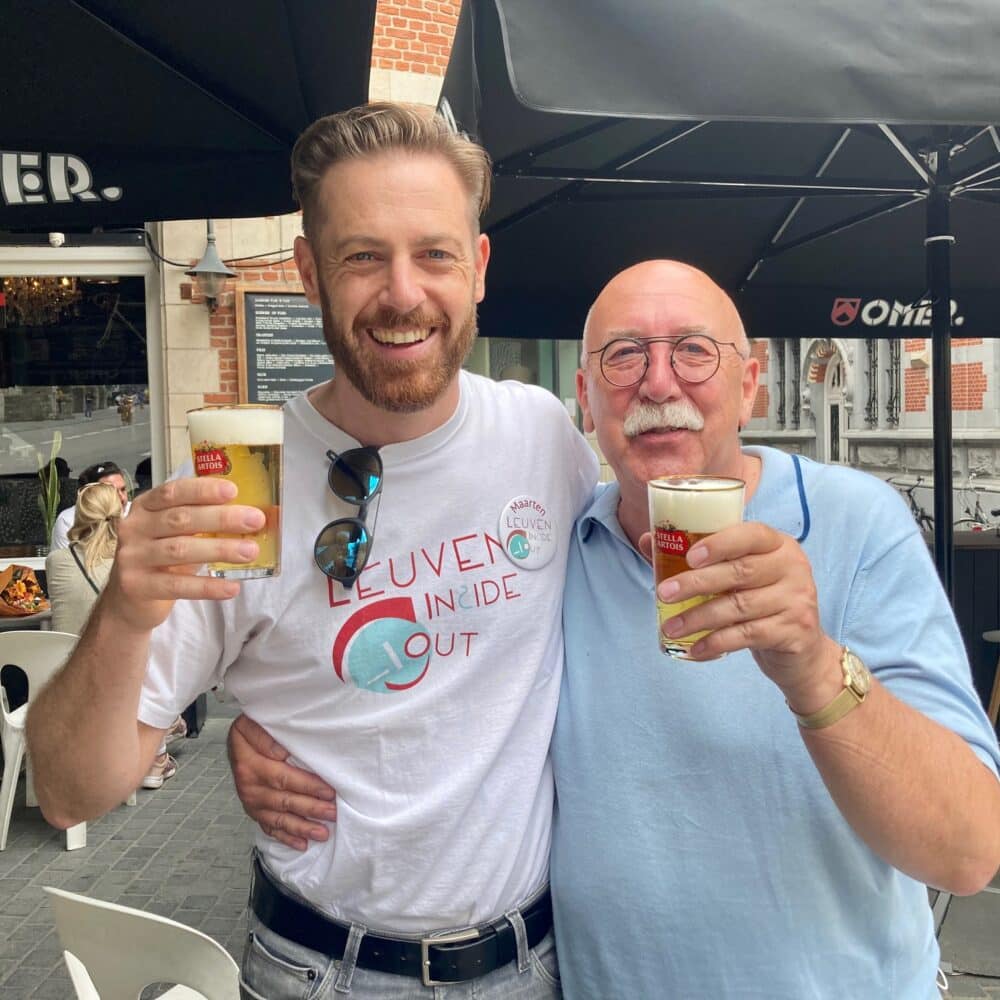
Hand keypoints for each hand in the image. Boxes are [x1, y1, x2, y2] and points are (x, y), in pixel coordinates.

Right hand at [106, 477, 265, 632]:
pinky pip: (177, 586)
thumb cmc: (162, 559)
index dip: (202, 490)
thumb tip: (248, 515)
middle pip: (181, 519)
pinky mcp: (137, 586)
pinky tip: (232, 587)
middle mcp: (135, 528)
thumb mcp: (176, 534)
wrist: (129, 600)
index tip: (233, 491)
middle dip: (222, 518)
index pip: (173, 492)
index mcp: (146, 507)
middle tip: (255, 520)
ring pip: (180, 550)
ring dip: (220, 549)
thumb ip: (201, 522)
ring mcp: (132, 557)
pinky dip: (208, 587)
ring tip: (250, 552)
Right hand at [228, 714, 336, 851]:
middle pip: (284, 800)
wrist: (236, 743)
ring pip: (279, 818)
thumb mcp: (250, 723)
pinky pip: (270, 828)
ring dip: (302, 827)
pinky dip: (286, 837)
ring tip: (323, 833)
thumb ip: (263, 735)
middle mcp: (249, 785)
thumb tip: (281, 753)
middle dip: (311, 807)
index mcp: (250, 763)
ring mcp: (251, 801)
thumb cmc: (251, 730)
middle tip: (333, 812)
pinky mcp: (254, 811)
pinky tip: (302, 844)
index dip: (307, 785)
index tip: (328, 790)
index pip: (282, 777)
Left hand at [654, 522, 839, 700]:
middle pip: (740, 572)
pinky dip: (716, 643)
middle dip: (696, 583)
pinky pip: (747, 635)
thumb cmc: (759, 601)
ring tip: (670, 628)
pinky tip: (695, 648)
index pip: (751, 534)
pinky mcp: (795, 631)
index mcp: (777, 544)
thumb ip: (697, 558)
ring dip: (699, 618)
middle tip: (663, 593)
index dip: (719, 544)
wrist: (802, 649)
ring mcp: (798, 599)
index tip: (688, 557)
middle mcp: (793, 567)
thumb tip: (646, 539)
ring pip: (739, 606)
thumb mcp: (736, 575)